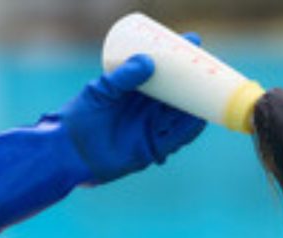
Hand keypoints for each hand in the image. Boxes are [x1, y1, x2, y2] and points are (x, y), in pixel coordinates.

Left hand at [57, 33, 206, 183]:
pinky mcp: (153, 147)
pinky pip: (176, 138)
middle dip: (195, 81)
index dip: (179, 59)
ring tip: (211, 91)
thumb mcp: (101, 90)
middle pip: (178, 93)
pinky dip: (189, 130)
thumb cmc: (81, 116)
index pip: (164, 72)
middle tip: (208, 65)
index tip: (193, 41)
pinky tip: (201, 120)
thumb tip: (148, 61)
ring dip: (197, 105)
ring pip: (181, 115)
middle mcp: (147, 109)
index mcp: (136, 91)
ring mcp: (151, 128)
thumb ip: (123, 77)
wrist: (71, 151)